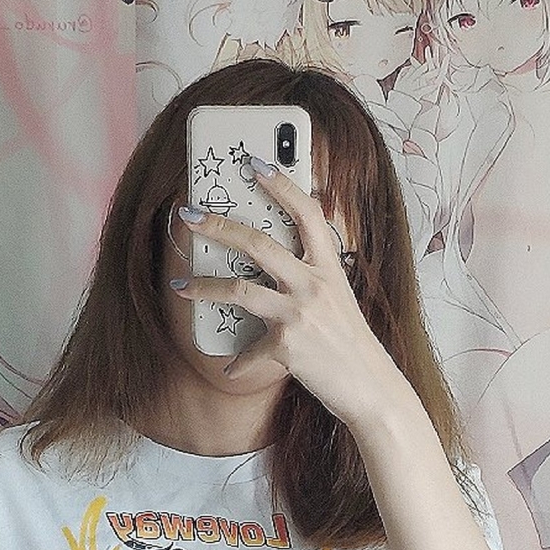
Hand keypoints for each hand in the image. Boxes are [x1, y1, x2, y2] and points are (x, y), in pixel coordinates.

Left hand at [171, 157, 408, 432]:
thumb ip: (312, 277)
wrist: (370, 387)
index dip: (281, 183)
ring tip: (180, 286)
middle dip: (218, 226)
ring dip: (203, 287)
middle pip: (258, 244)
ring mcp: (299, 314)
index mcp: (330, 267)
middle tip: (189, 216)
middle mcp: (314, 285)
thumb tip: (274, 264)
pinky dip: (238, 361)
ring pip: (239, 290)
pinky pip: (249, 350)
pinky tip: (230, 365)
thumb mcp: (338, 299)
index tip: (254, 162)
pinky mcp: (287, 346)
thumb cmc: (351, 343)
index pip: (306, 212)